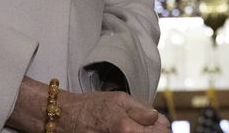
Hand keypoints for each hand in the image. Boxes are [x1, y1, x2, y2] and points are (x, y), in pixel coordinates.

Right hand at [8, 78, 169, 132]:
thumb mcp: (119, 99)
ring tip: (140, 128)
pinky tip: (128, 131)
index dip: (163, 130)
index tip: (164, 127)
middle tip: (155, 127)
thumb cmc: (92, 106)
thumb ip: (142, 110)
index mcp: (126, 128)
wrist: (64, 118)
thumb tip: (160, 119)